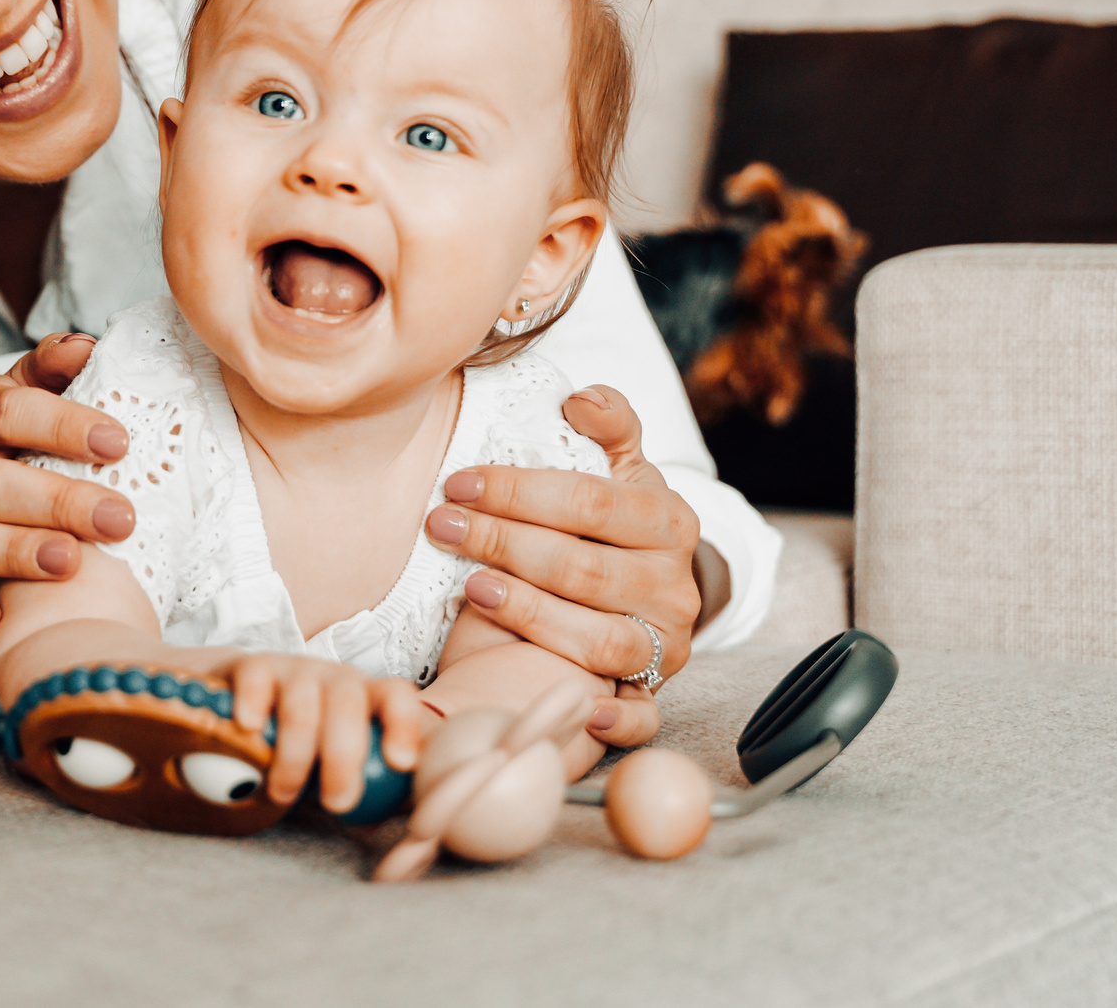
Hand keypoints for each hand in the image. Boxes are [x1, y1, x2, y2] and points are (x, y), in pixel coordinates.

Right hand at [225, 651, 429, 813]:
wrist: (245, 703)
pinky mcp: (253, 667)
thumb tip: (389, 825)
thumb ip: (369, 790)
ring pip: (301, 704)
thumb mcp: (341, 763)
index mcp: (367, 697)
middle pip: (347, 703)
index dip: (403, 724)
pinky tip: (250, 729)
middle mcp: (333, 678)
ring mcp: (293, 669)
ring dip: (295, 755)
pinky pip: (256, 680)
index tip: (400, 763)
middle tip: (337, 803)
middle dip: (344, 756)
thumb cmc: (307, 743)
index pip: (396, 695)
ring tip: (283, 793)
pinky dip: (254, 705)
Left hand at [423, 384, 700, 747]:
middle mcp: (674, 584)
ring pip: (601, 639)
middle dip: (505, 543)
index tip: (458, 484)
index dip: (520, 491)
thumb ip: (609, 426)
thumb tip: (579, 398)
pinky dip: (611, 717)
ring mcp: (666, 643)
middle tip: (442, 526)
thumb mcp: (619, 469)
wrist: (649, 591)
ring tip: (470, 588)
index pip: (591, 502)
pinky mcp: (653, 692)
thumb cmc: (612, 525)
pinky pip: (640, 715)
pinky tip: (572, 706)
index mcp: (667, 520)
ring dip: (531, 614)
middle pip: (585, 568)